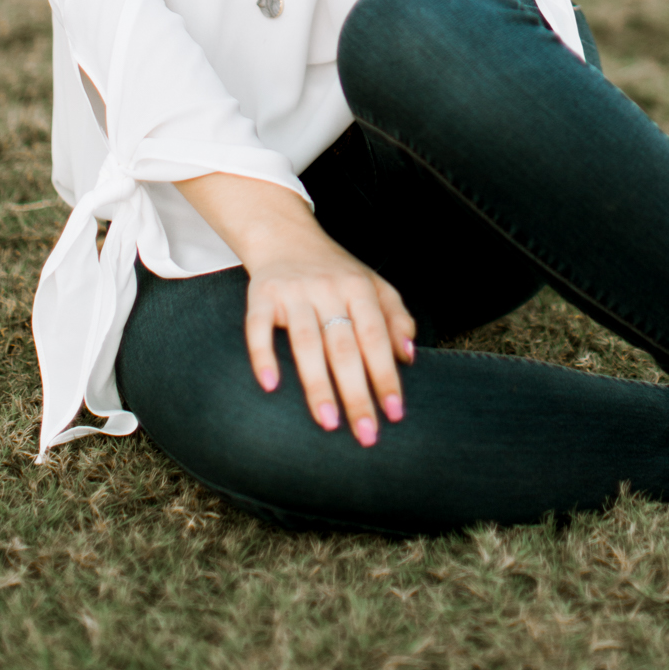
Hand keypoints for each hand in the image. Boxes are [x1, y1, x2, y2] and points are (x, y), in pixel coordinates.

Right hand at [243, 206, 415, 445]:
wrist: (286, 236)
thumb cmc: (334, 271)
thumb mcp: (373, 285)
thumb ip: (396, 317)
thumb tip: (409, 356)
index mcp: (358, 287)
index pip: (376, 337)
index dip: (386, 375)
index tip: (395, 413)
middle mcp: (327, 288)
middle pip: (344, 346)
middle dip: (356, 392)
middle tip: (365, 433)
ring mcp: (293, 292)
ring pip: (306, 341)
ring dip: (317, 384)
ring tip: (328, 422)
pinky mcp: (261, 294)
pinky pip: (259, 327)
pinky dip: (263, 355)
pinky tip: (270, 385)